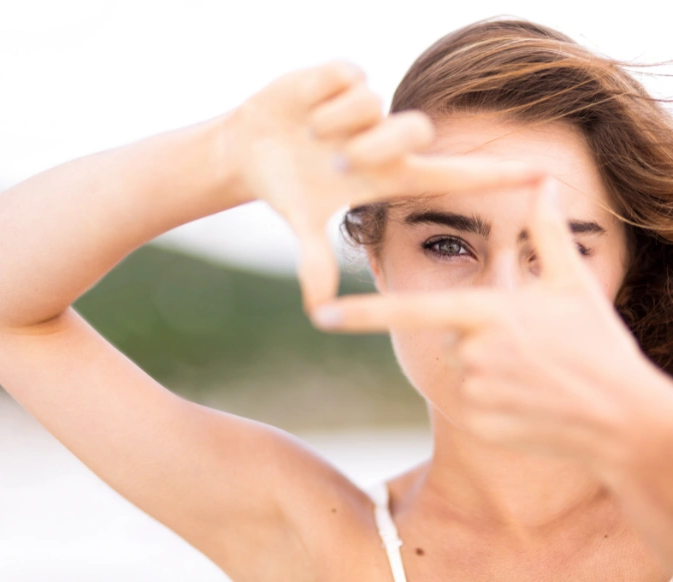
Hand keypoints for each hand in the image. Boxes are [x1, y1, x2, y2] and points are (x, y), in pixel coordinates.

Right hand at [220, 60, 539, 310]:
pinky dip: (319, 95)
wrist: (250, 149)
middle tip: (341, 160)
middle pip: (415, 128)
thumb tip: (317, 309)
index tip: (542, 175)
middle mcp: (386, 138)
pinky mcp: (342, 75)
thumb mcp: (303, 224)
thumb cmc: (289, 189)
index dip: (496, 176)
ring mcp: (366, 107)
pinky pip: (345, 77)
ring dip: (335, 123)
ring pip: (371, 102)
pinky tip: (305, 107)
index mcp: (389, 175)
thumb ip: (314, 262)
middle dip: (376, 144)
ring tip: (311, 133)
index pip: (452, 175)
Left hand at [309, 178, 661, 468]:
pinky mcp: (478, 423)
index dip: (364, 314)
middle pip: (449, 337)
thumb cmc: (598, 346)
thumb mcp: (574, 285)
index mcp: (487, 314)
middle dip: (480, 337)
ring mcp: (474, 391)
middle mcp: (472, 352)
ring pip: (460, 370)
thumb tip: (543, 182)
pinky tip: (530, 401)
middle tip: (530, 347)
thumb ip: (546, 233)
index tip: (321, 315)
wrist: (624, 419)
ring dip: (488, 368)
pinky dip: (494, 400)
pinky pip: (470, 403)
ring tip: (536, 373)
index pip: (413, 311)